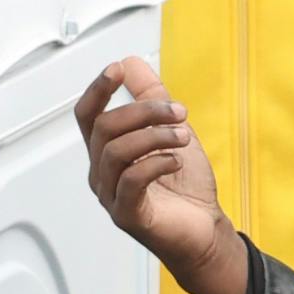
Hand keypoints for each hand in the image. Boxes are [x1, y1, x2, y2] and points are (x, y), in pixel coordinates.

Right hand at [74, 57, 232, 289]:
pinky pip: (131, 181)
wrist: (205, 230)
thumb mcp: (172, 132)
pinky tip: (177, 160)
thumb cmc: (186, 187)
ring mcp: (111, 195)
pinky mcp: (127, 215)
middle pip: (105, 128)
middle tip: (180, 112)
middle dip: (144, 111)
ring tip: (184, 137)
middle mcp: (102, 172)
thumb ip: (152, 99)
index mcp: (108, 151)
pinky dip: (155, 163)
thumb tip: (132, 63)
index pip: (88, 115)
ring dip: (154, 135)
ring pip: (116, 151)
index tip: (119, 70)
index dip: (98, 90)